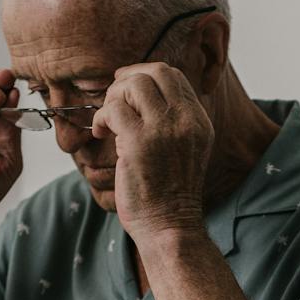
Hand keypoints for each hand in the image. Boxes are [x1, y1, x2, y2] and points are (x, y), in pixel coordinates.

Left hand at [89, 62, 213, 241]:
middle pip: (154, 72)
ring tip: (108, 121)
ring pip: (133, 85)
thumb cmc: (170, 194)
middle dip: (127, 80)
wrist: (170, 226)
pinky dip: (101, 117)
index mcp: (199, 120)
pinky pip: (113, 109)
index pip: (173, 76)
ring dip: (113, 97)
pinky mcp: (139, 142)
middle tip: (114, 100)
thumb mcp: (185, 150)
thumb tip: (142, 94)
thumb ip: (173, 122)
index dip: (144, 74)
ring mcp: (164, 130)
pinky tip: (100, 133)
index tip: (126, 89)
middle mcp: (186, 120)